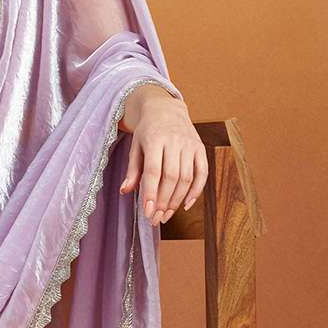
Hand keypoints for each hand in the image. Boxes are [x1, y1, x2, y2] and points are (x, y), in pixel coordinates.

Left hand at [118, 88, 207, 223]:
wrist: (166, 109)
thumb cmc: (147, 131)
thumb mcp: (135, 146)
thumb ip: (132, 169)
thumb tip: (125, 191)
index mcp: (155, 139)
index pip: (153, 170)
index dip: (150, 193)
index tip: (147, 212)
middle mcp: (175, 141)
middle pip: (171, 177)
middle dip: (163, 201)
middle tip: (155, 219)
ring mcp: (190, 145)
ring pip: (186, 178)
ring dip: (177, 201)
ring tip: (165, 215)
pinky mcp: (201, 148)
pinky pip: (202, 173)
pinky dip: (196, 191)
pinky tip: (186, 205)